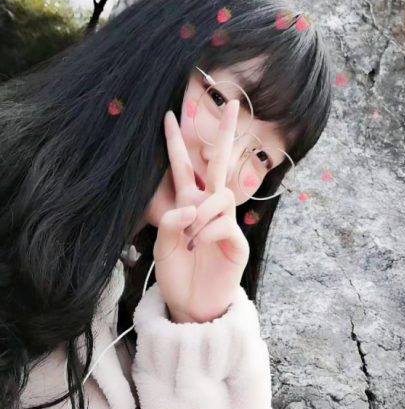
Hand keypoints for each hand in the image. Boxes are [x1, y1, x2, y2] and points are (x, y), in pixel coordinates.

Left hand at [153, 99, 249, 322]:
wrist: (191, 305)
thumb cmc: (177, 274)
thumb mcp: (164, 246)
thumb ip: (172, 222)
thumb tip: (191, 206)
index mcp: (188, 204)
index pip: (183, 167)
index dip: (176, 143)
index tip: (169, 115)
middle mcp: (209, 208)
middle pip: (219, 163)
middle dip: (224, 134)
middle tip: (230, 103)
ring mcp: (226, 223)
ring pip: (221, 195)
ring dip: (203, 211)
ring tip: (190, 236)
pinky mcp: (237, 242)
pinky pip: (224, 224)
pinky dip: (208, 231)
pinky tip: (199, 245)